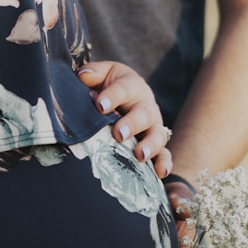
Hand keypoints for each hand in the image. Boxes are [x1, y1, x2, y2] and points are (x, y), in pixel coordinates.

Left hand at [77, 61, 172, 176]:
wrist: (121, 96)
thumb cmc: (108, 85)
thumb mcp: (102, 74)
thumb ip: (93, 74)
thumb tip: (84, 77)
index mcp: (132, 85)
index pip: (123, 88)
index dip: (112, 96)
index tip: (100, 105)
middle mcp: (145, 105)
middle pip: (143, 113)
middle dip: (132, 124)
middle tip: (119, 134)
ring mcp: (153, 125)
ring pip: (157, 134)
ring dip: (150, 145)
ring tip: (140, 155)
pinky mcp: (156, 143)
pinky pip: (164, 153)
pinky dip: (164, 162)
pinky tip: (161, 172)